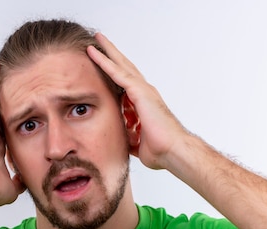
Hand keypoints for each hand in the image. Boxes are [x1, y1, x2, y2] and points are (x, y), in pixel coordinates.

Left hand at [87, 33, 190, 169]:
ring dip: (107, 51)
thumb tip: (120, 140)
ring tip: (96, 38)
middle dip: (112, 53)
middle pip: (124, 67)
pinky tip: (94, 53)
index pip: (125, 82)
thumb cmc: (160, 150)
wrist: (172, 152)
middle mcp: (144, 93)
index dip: (114, 71)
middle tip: (99, 40)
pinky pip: (118, 74)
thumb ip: (128, 136)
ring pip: (121, 65)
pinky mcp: (140, 92)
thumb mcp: (136, 142)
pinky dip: (105, 63)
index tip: (104, 62)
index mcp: (143, 103)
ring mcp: (143, 90)